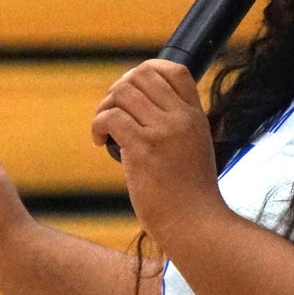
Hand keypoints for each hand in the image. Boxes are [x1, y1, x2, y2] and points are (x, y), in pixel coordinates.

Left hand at [90, 60, 225, 242]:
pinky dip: (98, 125)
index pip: (174, 70)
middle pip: (142, 75)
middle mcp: (181, 118)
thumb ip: (178, 129)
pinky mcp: (143, 149)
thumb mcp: (195, 150)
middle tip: (112, 113)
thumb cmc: (190, 197)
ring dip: (105, 107)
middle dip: (119, 88)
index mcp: (195, 117)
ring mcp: (163, 132)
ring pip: (123, 92)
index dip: (147, 71)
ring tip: (104, 129)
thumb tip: (144, 114)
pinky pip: (111, 117)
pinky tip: (100, 141)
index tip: (132, 93)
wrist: (195, 224)